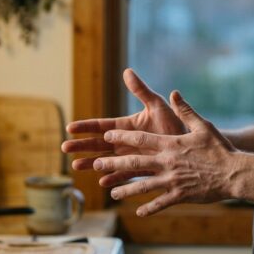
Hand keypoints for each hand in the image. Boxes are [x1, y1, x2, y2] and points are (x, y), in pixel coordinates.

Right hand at [61, 69, 186, 181]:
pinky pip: (124, 175)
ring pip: (107, 161)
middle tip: (64, 148)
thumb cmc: (174, 123)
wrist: (189, 145)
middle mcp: (126, 142)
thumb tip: (127, 71)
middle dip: (82, 146)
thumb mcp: (157, 105)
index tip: (70, 128)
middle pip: (99, 144)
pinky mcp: (140, 170)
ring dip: (91, 163)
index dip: (86, 127)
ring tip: (75, 167)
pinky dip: (113, 177)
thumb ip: (141, 91)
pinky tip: (102, 181)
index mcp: (127, 126)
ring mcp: (132, 157)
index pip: (102, 126)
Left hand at [95, 90, 237, 215]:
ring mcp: (172, 180)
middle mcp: (168, 162)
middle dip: (113, 163)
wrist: (234, 173)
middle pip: (135, 162)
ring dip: (125, 189)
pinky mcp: (180, 195)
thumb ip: (185, 110)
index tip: (106, 136)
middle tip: (96, 164)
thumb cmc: (219, 149)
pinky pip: (160, 203)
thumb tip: (173, 93)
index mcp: (171, 144)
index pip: (141, 138)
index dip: (122, 136)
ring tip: (112, 192)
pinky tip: (138, 212)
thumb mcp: (203, 126)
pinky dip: (148, 207)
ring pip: (142, 185)